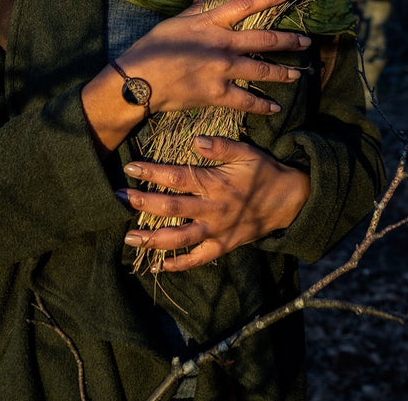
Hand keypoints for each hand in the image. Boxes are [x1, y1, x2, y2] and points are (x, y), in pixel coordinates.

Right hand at [117, 0, 309, 117]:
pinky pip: (247, 100)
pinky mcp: (217, 94)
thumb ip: (196, 8)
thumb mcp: (174, 21)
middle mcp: (221, 44)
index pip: (246, 4)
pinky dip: (263, 105)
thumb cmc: (152, 47)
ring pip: (262, 70)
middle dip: (289, 41)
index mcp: (210, 22)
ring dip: (283, 72)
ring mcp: (221, 70)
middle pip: (264, 40)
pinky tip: (274, 107)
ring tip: (297, 74)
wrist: (139, 81)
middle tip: (307, 42)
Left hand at [118, 135, 310, 270]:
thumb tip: (195, 140)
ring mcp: (218, 231)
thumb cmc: (263, 170)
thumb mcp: (246, 152)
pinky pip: (199, 259)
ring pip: (180, 239)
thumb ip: (221, 146)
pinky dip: (179, 265)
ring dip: (152, 240)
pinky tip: (159, 267)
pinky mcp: (224, 246)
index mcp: (216, 183)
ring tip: (128, 239)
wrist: (290, 199)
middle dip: (141, 204)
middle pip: (172, 209)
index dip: (152, 173)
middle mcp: (213, 209)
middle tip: (117, 198)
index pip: (178, 178)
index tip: (130, 167)